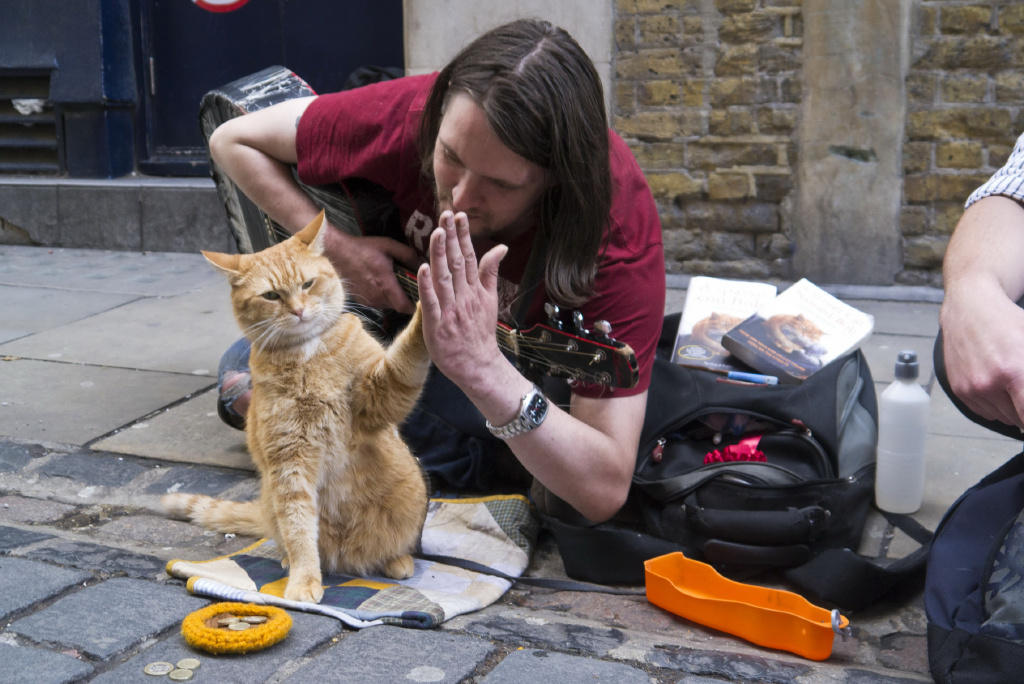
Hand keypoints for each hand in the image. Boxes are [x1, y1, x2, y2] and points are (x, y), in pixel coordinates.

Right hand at [321, 224, 419, 313]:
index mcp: (386, 285)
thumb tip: (424, 264)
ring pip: (388, 305)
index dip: (414, 306)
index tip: (419, 298)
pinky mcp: (361, 301)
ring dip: (393, 297)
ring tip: (392, 282)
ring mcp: (368, 301)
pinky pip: (378, 303)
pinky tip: (379, 283)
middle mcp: (377, 297)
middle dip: (404, 298)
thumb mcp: (389, 245)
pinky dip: (382, 297)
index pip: (405, 307)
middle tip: (407, 285)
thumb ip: (408, 255)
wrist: (338, 253)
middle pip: (398, 307)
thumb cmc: (365, 248)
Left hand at [417, 211, 508, 392]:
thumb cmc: (480, 333)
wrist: (478, 366)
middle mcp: (464, 297)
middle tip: (446, 214)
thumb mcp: (490, 300)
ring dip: (440, 255)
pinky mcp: (437, 326)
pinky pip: (431, 302)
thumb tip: (501, 247)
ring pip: (444, 278)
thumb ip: (491, 272)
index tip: (459, 215)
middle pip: (457, 262)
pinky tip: (423, 268)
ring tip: (437, 233)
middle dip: (451, 237)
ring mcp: (450, 311)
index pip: (469, 257)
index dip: (463, 235)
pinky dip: (427, 286)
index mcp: (475, 290)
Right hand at [941, 282, 1023, 430]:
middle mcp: (988, 383)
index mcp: (1014, 371)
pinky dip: (996, 405)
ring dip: (1013, 407)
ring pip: (1004, 417)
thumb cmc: (1007, 321)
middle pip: (1020, 419)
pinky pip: (986, 412)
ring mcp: (971, 388)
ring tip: (1013, 384)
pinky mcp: (959, 389)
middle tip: (1022, 387)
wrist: (969, 308)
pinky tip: (998, 385)